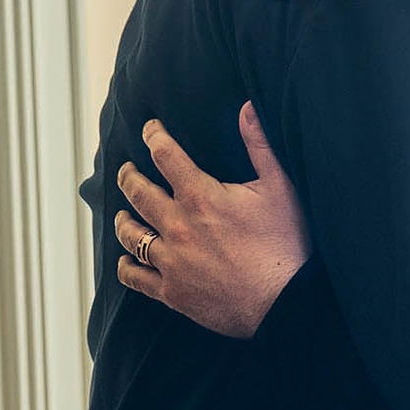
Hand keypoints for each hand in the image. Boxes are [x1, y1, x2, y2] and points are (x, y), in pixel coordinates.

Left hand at [114, 107, 311, 337]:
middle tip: (125, 169)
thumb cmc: (286, 244)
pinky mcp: (172, 292)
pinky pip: (136, 277)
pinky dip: (127, 266)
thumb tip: (247, 107)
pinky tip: (126, 260)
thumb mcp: (280, 188)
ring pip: (131, 234)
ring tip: (123, 213)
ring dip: (123, 219)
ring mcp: (171, 261)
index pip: (165, 155)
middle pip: (138, 193)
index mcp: (201, 196)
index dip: (153, 136)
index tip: (148, 129)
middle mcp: (178, 226)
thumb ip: (260, 145)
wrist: (285, 302)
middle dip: (128, 175)